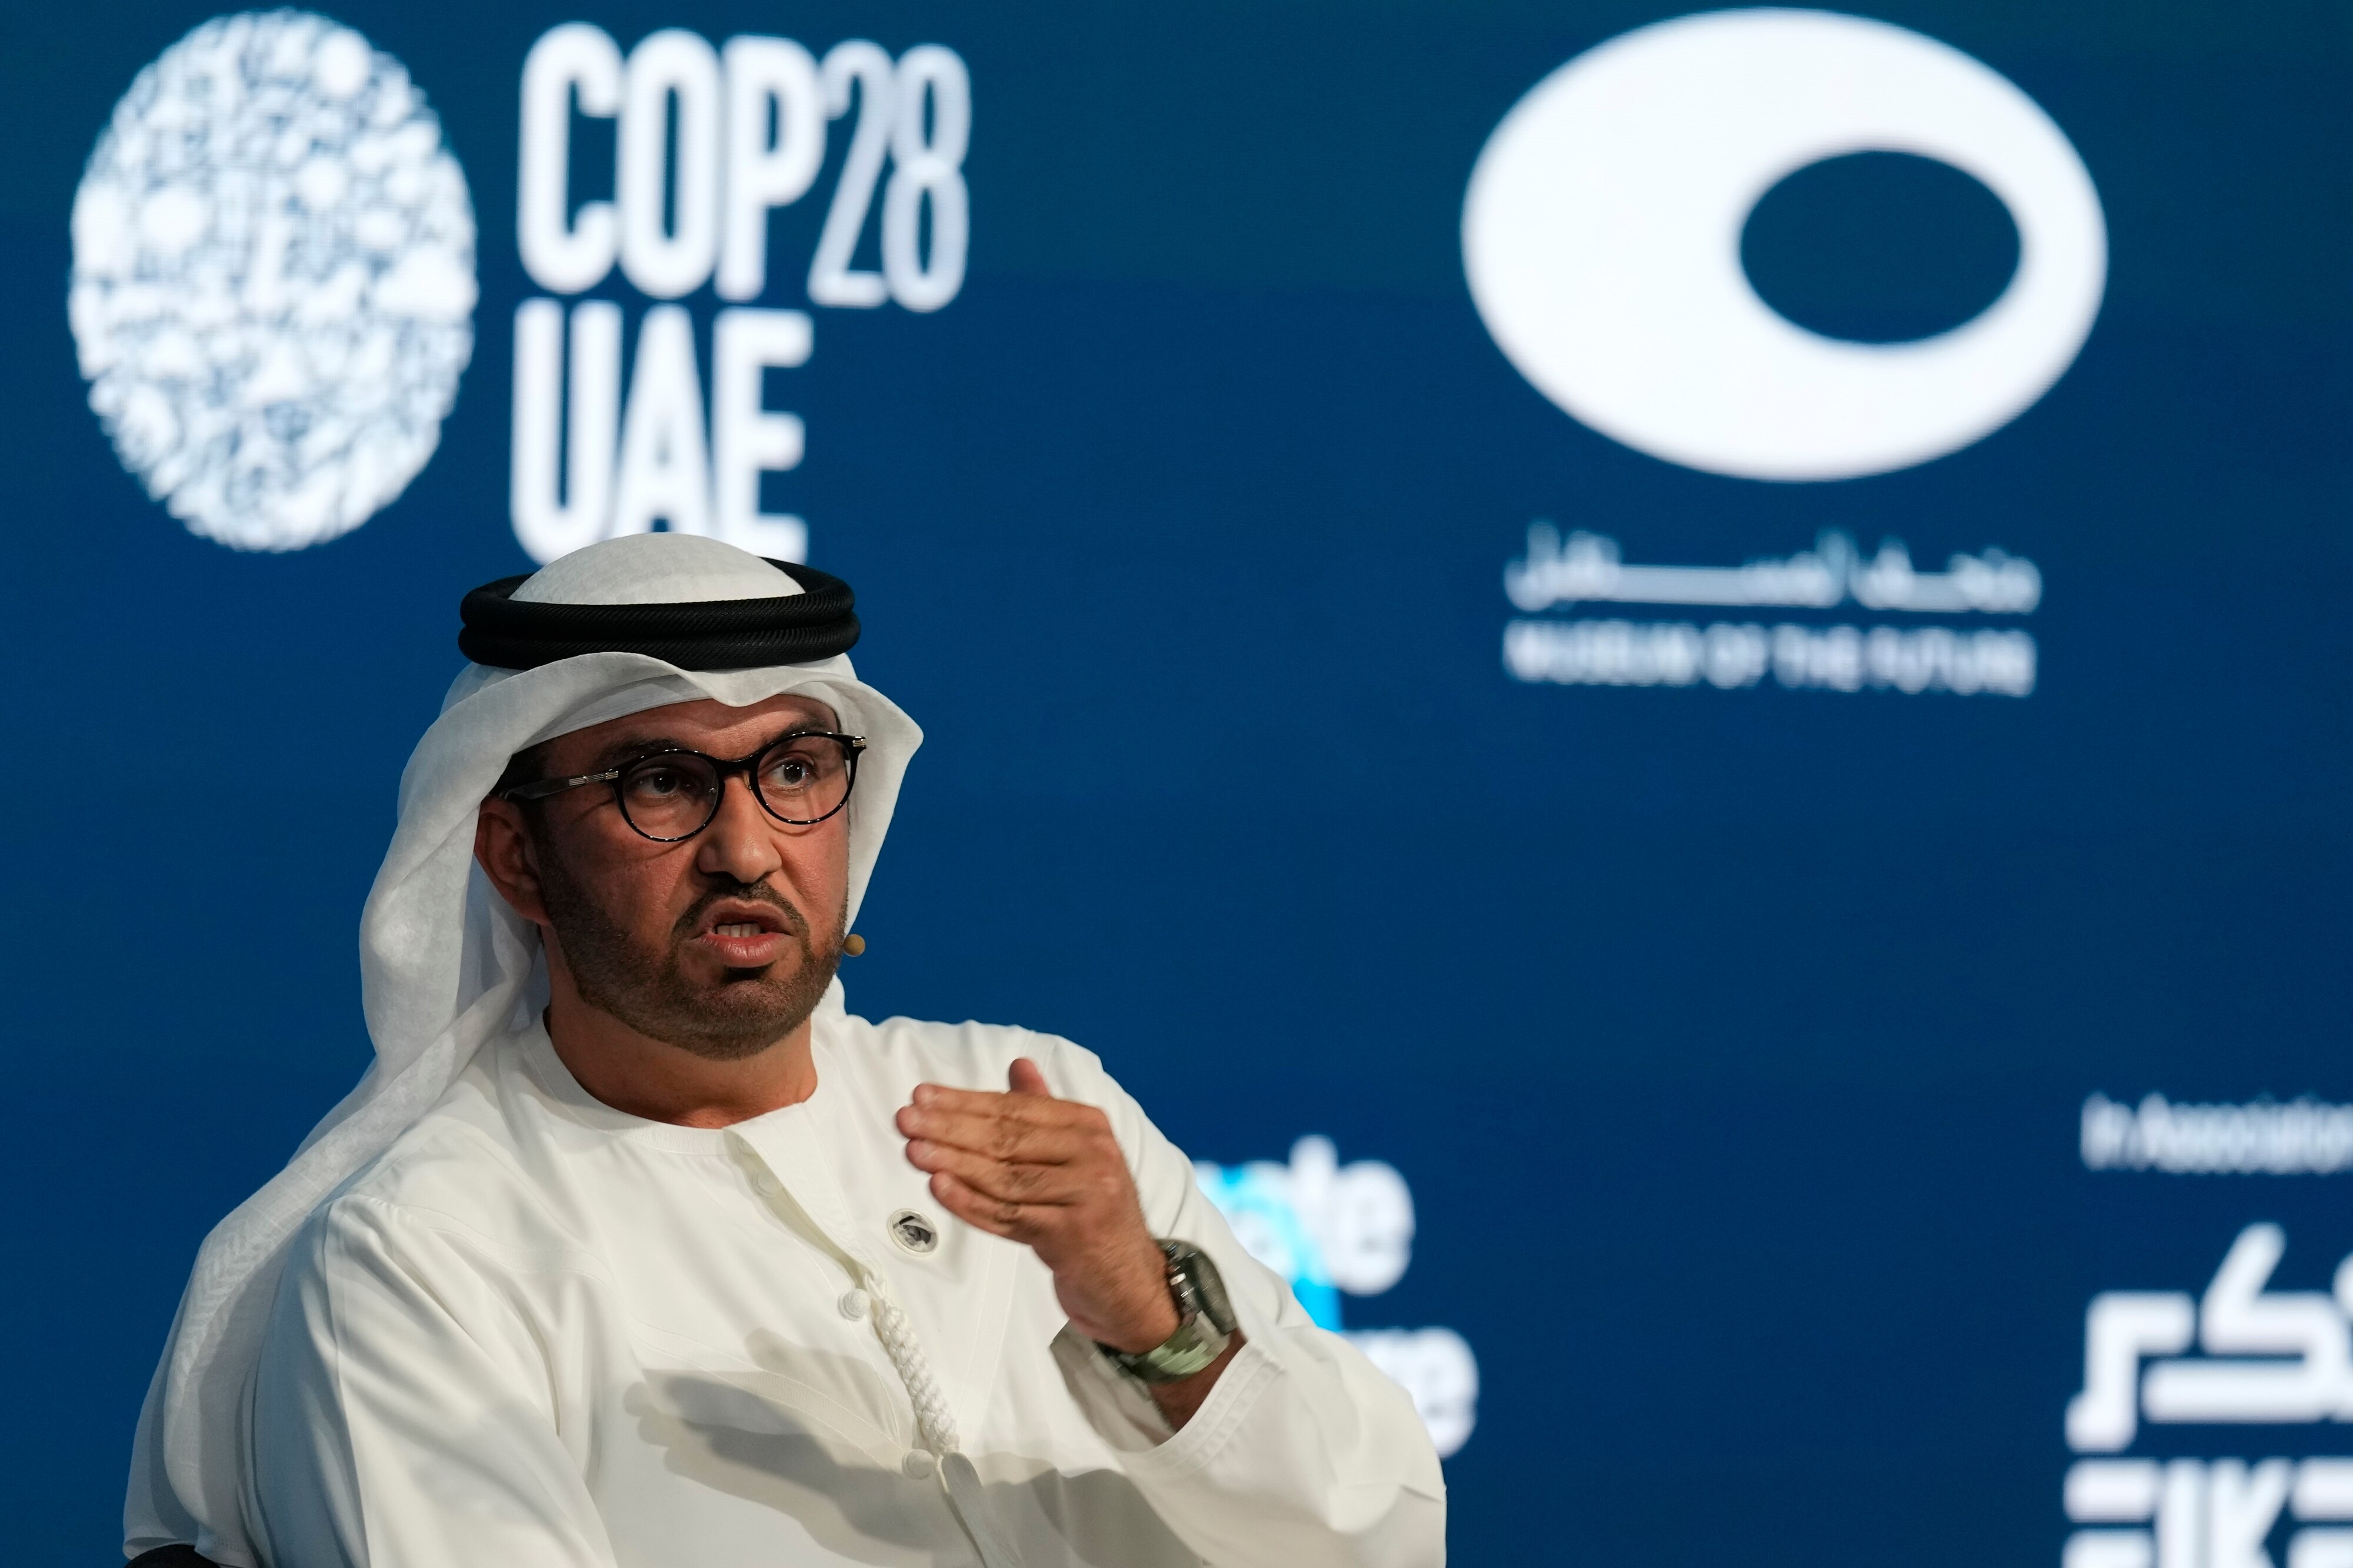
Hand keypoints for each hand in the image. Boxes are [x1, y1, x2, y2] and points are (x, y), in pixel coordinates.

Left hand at [897, 1059, 1179, 1352]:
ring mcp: (1086, 1195)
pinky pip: (1010, 1216)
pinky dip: (971, 1203)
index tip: (922, 1096)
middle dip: (951, 1128)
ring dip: (954, 1163)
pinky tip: (940, 1187)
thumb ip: (1044, 1110)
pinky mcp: (1073, 1235)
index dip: (966, 1102)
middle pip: (1008, 1139)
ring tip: (915, 1151)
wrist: (1129, 1279)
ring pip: (1006, 1177)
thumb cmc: (1092, 1211)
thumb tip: (1018, 1065)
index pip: (1017, 1108)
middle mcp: (1093, 1155)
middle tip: (906, 1120)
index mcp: (1089, 1126)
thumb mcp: (1075, 1154)